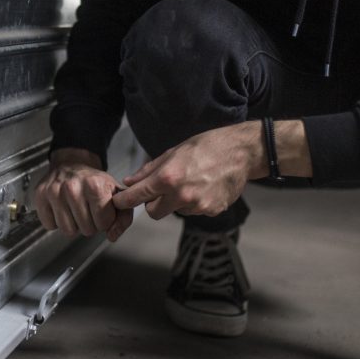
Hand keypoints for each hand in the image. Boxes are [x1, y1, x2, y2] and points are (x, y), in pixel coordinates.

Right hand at [35, 148, 133, 241]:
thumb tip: (112, 235)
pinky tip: (61, 209)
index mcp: (95, 185)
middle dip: (89, 224)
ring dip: (73, 224)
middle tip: (87, 209)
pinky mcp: (40, 196)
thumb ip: (123, 217)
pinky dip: (56, 221)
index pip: (103, 224)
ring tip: (75, 210)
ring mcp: (54, 191)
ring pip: (68, 230)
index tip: (101, 210)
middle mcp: (73, 187)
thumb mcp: (116, 194)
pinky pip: (50, 225)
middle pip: (86, 230)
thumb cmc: (94, 181)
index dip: (104, 220)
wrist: (72, 164)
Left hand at [112, 122, 263, 219]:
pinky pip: (193, 211)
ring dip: (175, 202)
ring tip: (190, 182)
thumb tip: (130, 182)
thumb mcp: (173, 152)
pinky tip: (203, 187)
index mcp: (168, 177)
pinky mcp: (211, 211)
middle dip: (153, 203)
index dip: (125, 201)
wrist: (241, 152)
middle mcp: (181, 195)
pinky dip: (193, 203)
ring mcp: (197, 205)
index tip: (118, 203)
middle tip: (161, 190)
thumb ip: (149, 170)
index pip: (138, 196)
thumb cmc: (206, 146)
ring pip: (174, 211)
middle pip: (153, 212)